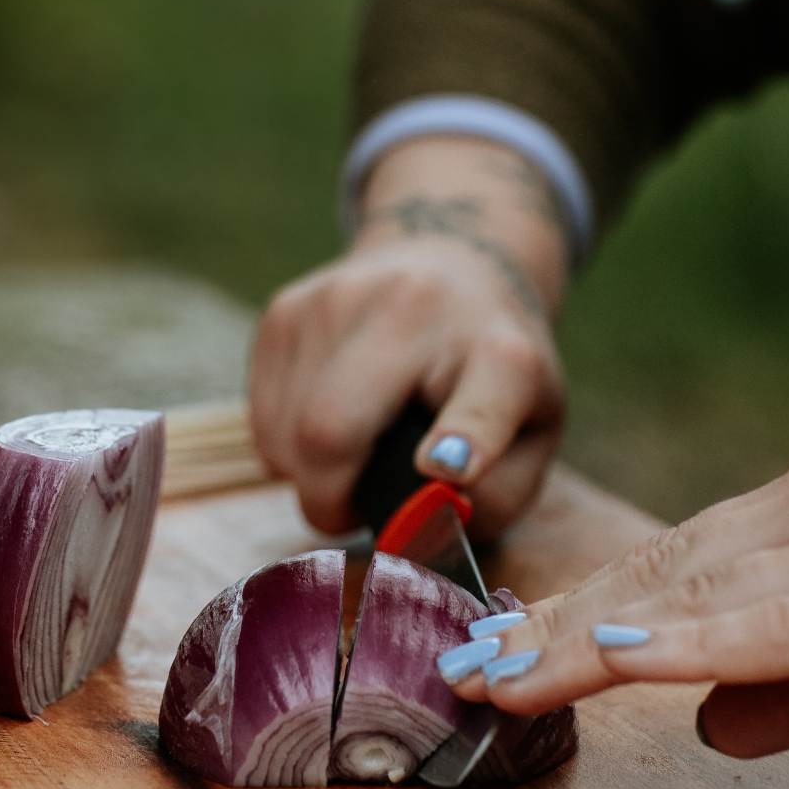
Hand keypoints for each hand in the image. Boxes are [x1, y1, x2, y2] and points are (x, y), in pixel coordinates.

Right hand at [249, 136, 569, 540]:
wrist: (451, 261)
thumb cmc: (488, 371)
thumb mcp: (529, 435)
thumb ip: (495, 495)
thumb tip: (424, 527)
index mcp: (498, 353)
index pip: (483, 399)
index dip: (465, 437)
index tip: (448, 467)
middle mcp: (412, 310)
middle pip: (328, 431)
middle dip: (331, 499)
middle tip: (356, 508)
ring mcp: (334, 302)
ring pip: (282, 435)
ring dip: (307, 472)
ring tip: (352, 453)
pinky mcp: (284, 310)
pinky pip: (260, 418)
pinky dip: (286, 444)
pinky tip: (329, 419)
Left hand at [441, 451, 788, 755]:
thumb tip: (708, 724)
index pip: (673, 559)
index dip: (578, 604)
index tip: (500, 643)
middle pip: (664, 573)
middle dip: (556, 625)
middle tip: (468, 665)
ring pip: (696, 596)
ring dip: (585, 640)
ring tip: (502, 674)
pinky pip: (774, 631)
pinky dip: (687, 645)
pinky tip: (610, 659)